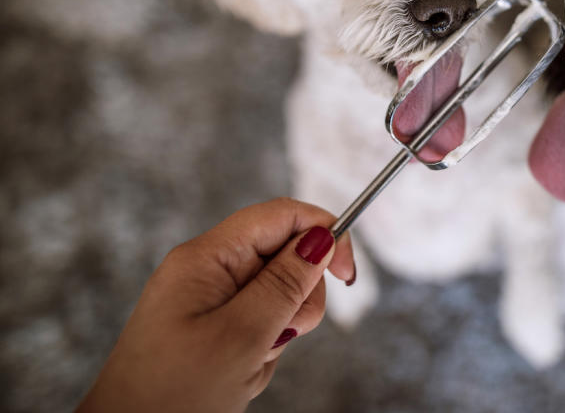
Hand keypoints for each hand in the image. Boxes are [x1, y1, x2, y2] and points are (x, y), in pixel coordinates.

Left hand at [79, 197, 354, 412]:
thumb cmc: (172, 396)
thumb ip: (286, 283)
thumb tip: (323, 236)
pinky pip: (259, 324)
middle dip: (298, 298)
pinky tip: (240, 372)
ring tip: (252, 361)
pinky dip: (263, 348)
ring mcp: (208, 299)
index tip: (347, 274)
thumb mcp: (242, 336)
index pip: (281, 216)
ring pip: (277, 295)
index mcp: (207, 258)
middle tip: (280, 334)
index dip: (323, 233)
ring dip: (280, 330)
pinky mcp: (211, 326)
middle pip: (284, 256)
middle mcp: (207, 270)